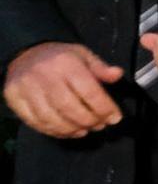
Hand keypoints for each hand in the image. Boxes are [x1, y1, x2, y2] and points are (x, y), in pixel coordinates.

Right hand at [3, 42, 124, 138]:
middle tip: (100, 125)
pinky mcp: (14, 98)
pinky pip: (35, 122)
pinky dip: (53, 131)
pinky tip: (67, 131)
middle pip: (70, 108)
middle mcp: (44, 76)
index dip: (104, 109)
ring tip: (85, 129)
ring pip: (51, 118)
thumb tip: (117, 75)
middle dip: (89, 121)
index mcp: (66, 63)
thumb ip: (101, 68)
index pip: (89, 91)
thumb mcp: (83, 55)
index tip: (114, 118)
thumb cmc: (60, 57)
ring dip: (72, 129)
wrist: (26, 53)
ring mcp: (26, 88)